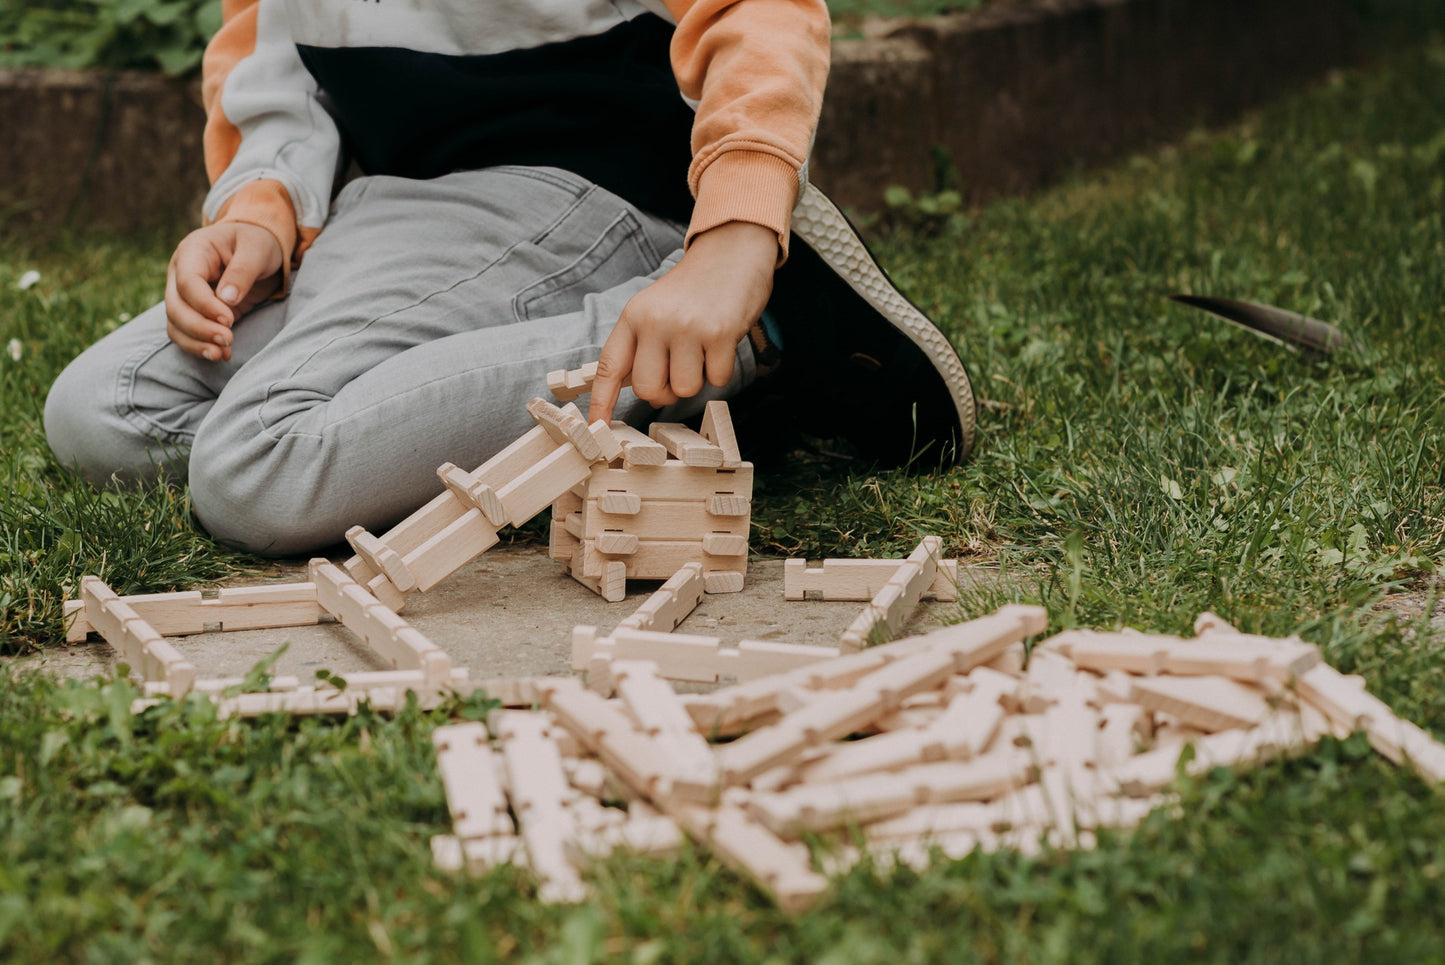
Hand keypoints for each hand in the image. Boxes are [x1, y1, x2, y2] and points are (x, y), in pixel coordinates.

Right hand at [165, 222, 283, 360]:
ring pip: (176, 324)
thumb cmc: (256, 241)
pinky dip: (199, 347)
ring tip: (223, 354)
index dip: (205, 305)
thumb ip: (242, 272)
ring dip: (196, 343)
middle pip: (176, 307)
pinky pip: (185, 333)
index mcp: (192, 251)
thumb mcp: (256, 249)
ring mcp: (183, 294)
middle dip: (199, 328)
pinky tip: (222, 355)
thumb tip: (227, 299)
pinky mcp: (193, 311)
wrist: (256, 246)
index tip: (229, 319)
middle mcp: (180, 273)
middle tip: (228, 340)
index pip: (187, 282)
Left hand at [589, 221, 777, 422]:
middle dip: (665, 392)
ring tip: (701, 350)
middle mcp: (656, 321)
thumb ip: (641, 347)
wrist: (732, 252)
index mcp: (634, 316)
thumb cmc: (693, 289)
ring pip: (684, 390)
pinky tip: (720, 345)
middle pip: (648, 389)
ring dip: (696, 379)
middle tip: (678, 369)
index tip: (595, 427)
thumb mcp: (654, 308)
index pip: (610, 366)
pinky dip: (720, 371)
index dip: (601, 401)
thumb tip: (643, 394)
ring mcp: (688, 327)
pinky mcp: (720, 333)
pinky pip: (716, 380)